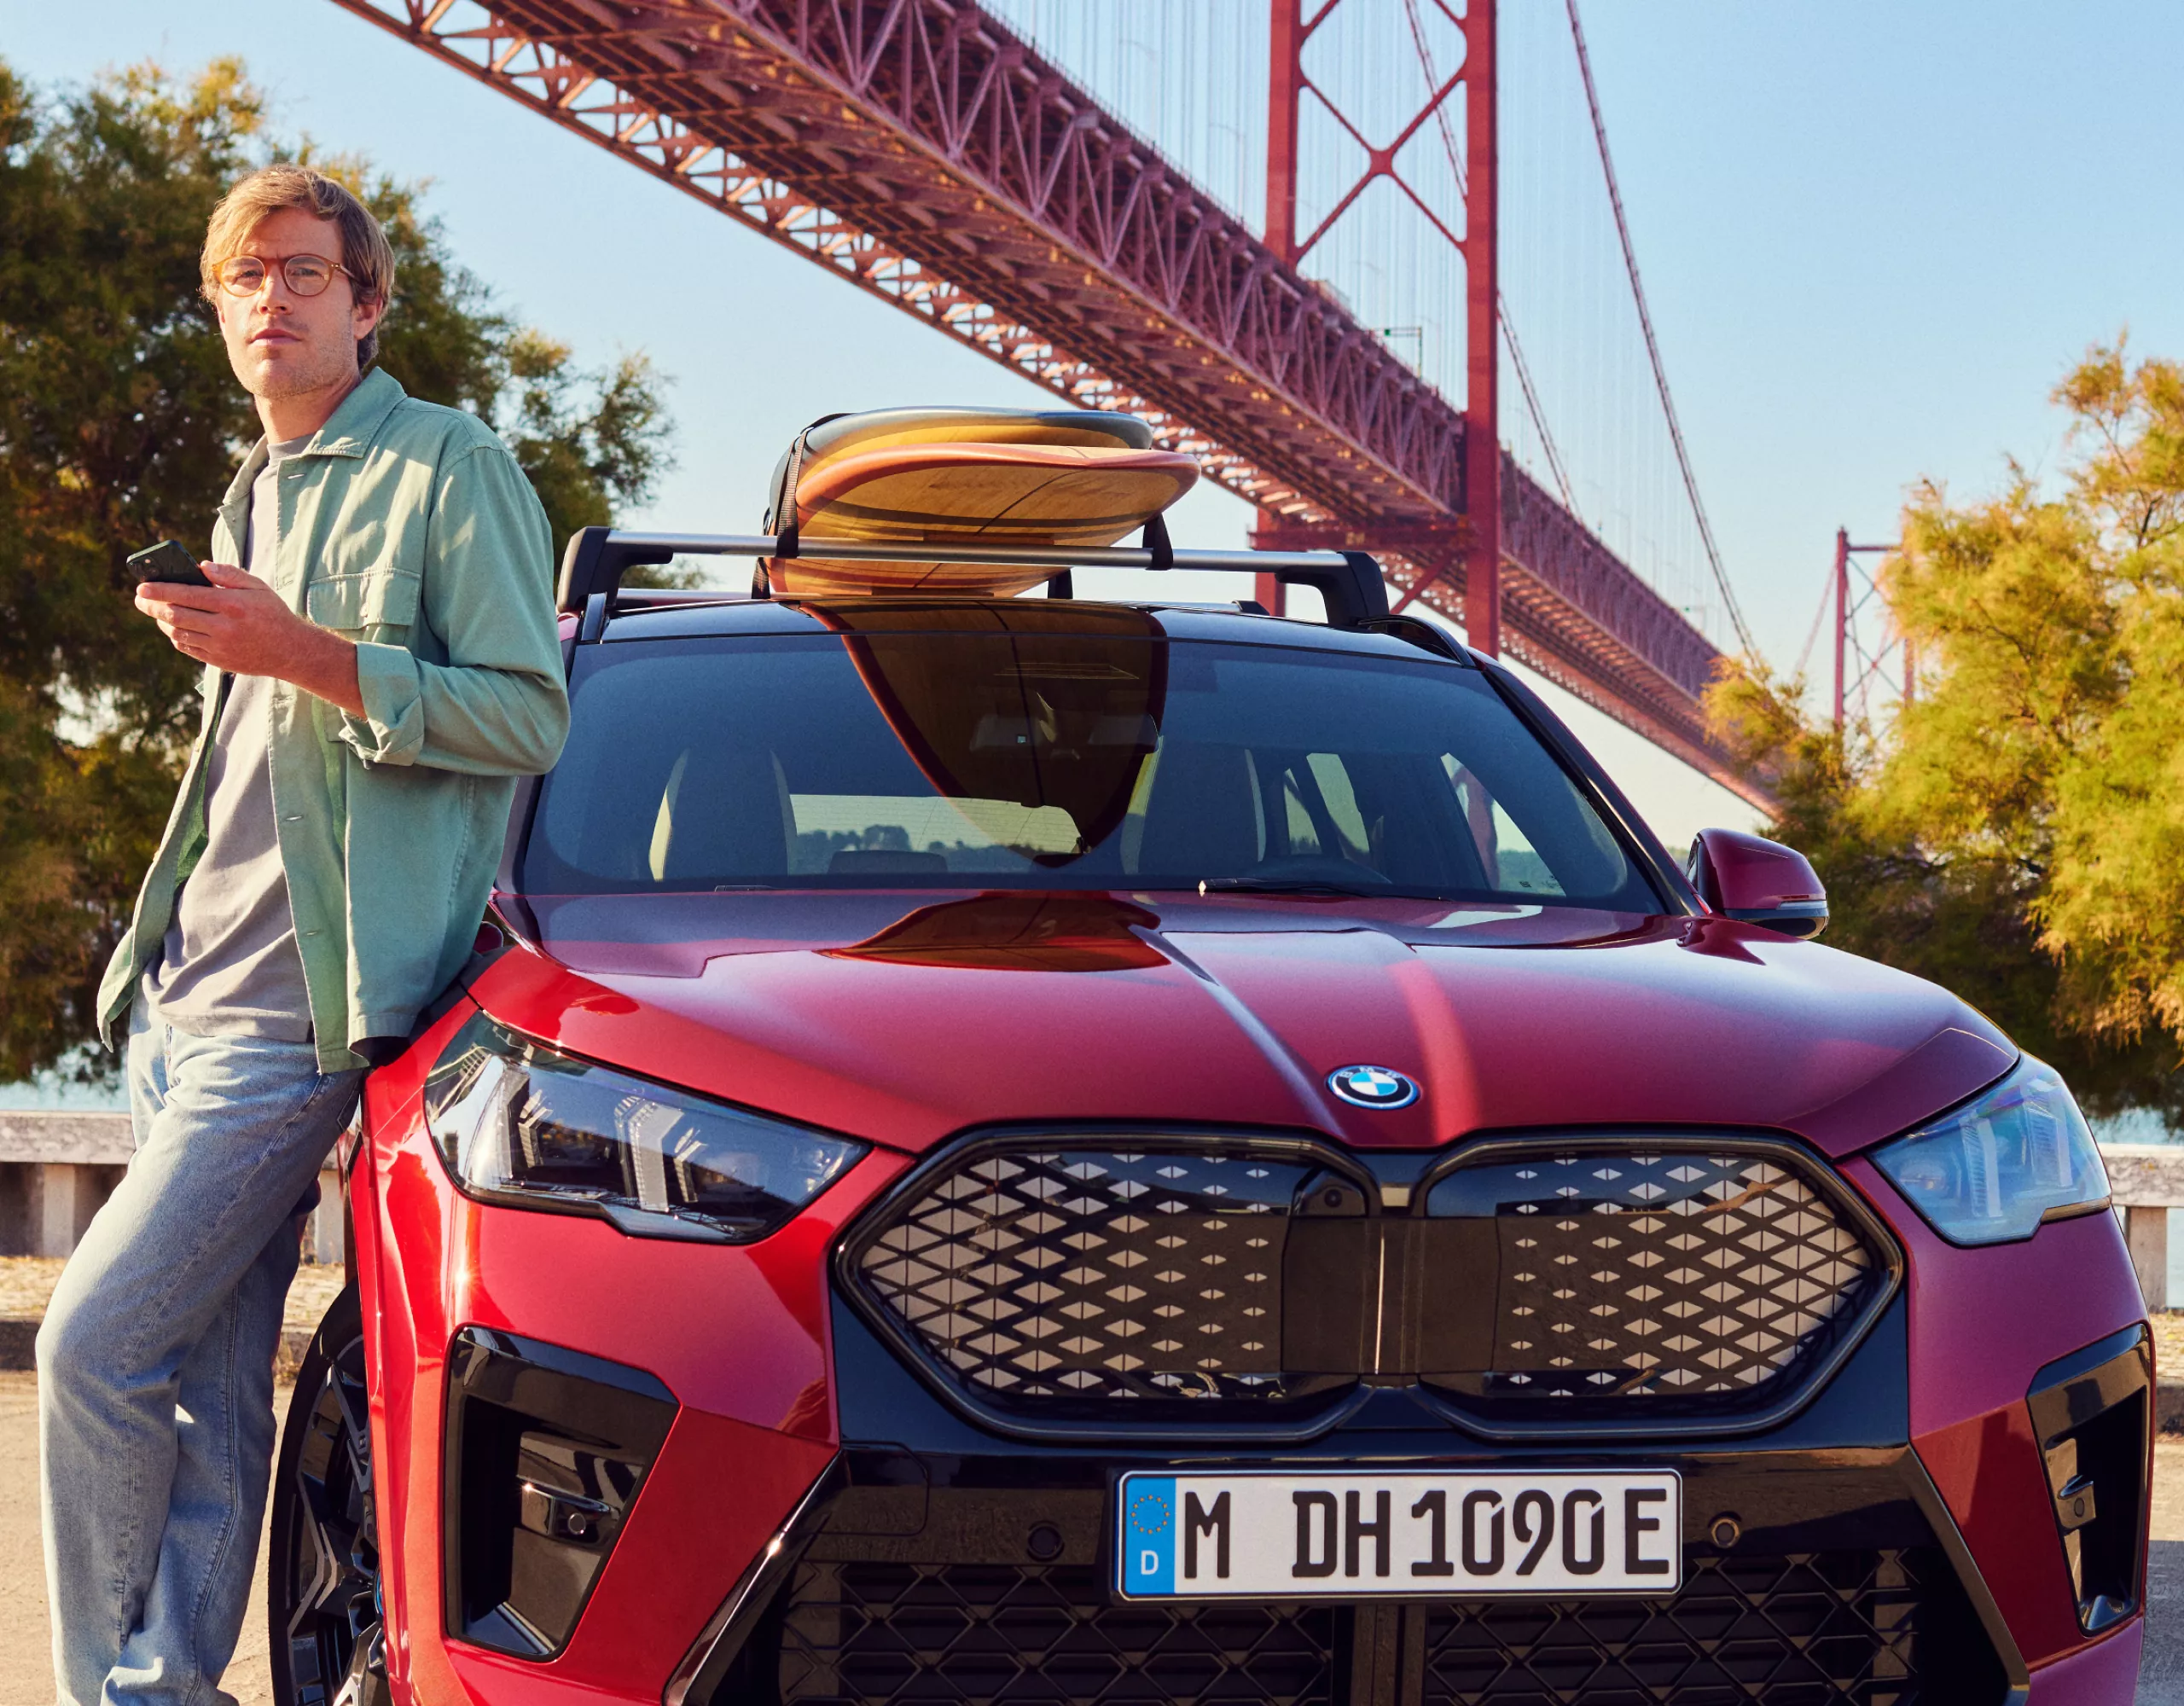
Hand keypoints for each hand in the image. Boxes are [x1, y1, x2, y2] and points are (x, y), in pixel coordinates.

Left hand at [137, 560, 365, 715]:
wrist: (291, 651)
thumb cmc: (273, 614)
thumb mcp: (258, 587)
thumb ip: (229, 574)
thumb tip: (201, 566)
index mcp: (232, 604)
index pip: (186, 594)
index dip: (160, 590)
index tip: (142, 586)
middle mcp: (224, 627)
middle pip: (175, 615)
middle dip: (152, 606)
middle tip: (140, 599)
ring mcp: (220, 647)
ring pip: (178, 633)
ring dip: (162, 622)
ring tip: (157, 613)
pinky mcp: (219, 661)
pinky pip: (188, 648)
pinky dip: (176, 637)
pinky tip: (174, 629)